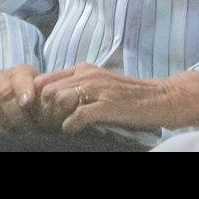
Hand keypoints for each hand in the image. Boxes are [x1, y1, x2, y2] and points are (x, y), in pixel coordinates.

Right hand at [0, 63, 38, 132]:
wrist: (8, 100)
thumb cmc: (31, 99)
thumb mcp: (40, 92)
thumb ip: (43, 92)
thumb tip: (46, 97)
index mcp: (19, 71)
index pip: (20, 77)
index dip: (24, 89)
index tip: (28, 102)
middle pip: (5, 93)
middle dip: (18, 113)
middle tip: (28, 127)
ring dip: (6, 121)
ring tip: (17, 131)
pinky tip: (2, 133)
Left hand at [32, 65, 198, 133]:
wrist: (160, 98)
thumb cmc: (128, 95)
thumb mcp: (99, 84)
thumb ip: (77, 86)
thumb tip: (50, 99)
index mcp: (84, 69)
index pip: (46, 79)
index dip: (38, 97)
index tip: (39, 112)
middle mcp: (89, 75)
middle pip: (48, 90)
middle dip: (44, 109)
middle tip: (48, 123)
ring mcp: (98, 89)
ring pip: (59, 99)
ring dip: (56, 116)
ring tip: (61, 125)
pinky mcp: (107, 105)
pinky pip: (77, 116)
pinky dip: (71, 125)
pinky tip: (73, 129)